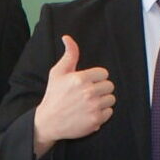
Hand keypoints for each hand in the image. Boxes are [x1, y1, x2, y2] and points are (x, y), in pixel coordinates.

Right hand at [30, 36, 114, 155]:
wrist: (49, 122)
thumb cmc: (54, 96)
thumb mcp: (57, 73)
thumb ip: (69, 55)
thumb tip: (68, 38)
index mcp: (80, 78)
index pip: (103, 73)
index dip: (96, 78)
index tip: (87, 83)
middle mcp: (88, 92)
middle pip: (109, 86)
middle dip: (100, 89)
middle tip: (88, 94)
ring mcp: (93, 107)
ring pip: (111, 99)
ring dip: (102, 101)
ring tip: (89, 103)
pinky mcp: (95, 120)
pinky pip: (109, 112)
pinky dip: (102, 113)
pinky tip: (90, 112)